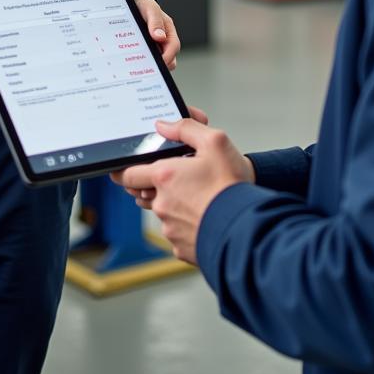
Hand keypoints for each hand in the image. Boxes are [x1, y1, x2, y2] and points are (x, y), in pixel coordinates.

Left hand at [114, 118, 254, 264]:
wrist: (247, 229)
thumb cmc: (231, 186)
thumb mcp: (215, 143)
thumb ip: (185, 128)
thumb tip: (162, 126)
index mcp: (164, 177)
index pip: (128, 174)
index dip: (127, 170)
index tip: (128, 170)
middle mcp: (161, 204)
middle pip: (147, 193)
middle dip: (160, 187)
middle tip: (184, 180)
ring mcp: (170, 228)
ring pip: (164, 213)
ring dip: (176, 206)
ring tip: (201, 199)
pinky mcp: (181, 248)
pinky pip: (178, 233)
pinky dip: (188, 225)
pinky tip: (205, 218)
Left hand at [132, 0, 180, 69]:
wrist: (132, 1)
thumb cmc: (143, 3)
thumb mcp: (149, 8)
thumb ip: (155, 21)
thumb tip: (160, 37)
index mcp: (168, 30)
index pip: (173, 47)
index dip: (168, 57)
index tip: (159, 63)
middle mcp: (164, 39)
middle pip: (168, 58)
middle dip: (160, 65)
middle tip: (147, 69)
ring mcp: (155, 45)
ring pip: (158, 60)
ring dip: (151, 64)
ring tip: (138, 66)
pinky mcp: (146, 48)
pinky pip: (147, 58)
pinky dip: (142, 61)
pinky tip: (133, 61)